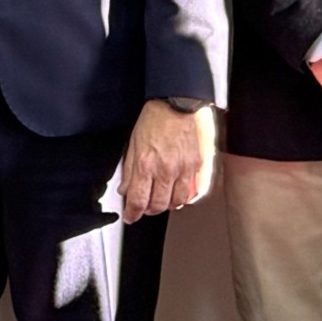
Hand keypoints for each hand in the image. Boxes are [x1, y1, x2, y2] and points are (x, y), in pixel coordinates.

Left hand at [117, 100, 217, 223]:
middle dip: (149, 210)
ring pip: (176, 202)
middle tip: (145, 207)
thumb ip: (129, 170)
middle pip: (158, 205)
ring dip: (167, 205)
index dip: (132, 213)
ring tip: (161, 199)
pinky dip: (183, 197)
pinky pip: (191, 191)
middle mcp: (165, 170)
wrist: (176, 103)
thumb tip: (125, 190)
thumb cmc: (153, 120)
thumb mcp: (133, 144)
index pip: (138, 200)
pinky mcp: (196, 165)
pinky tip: (177, 194)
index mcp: (146, 164)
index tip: (130, 217)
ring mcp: (183, 169)